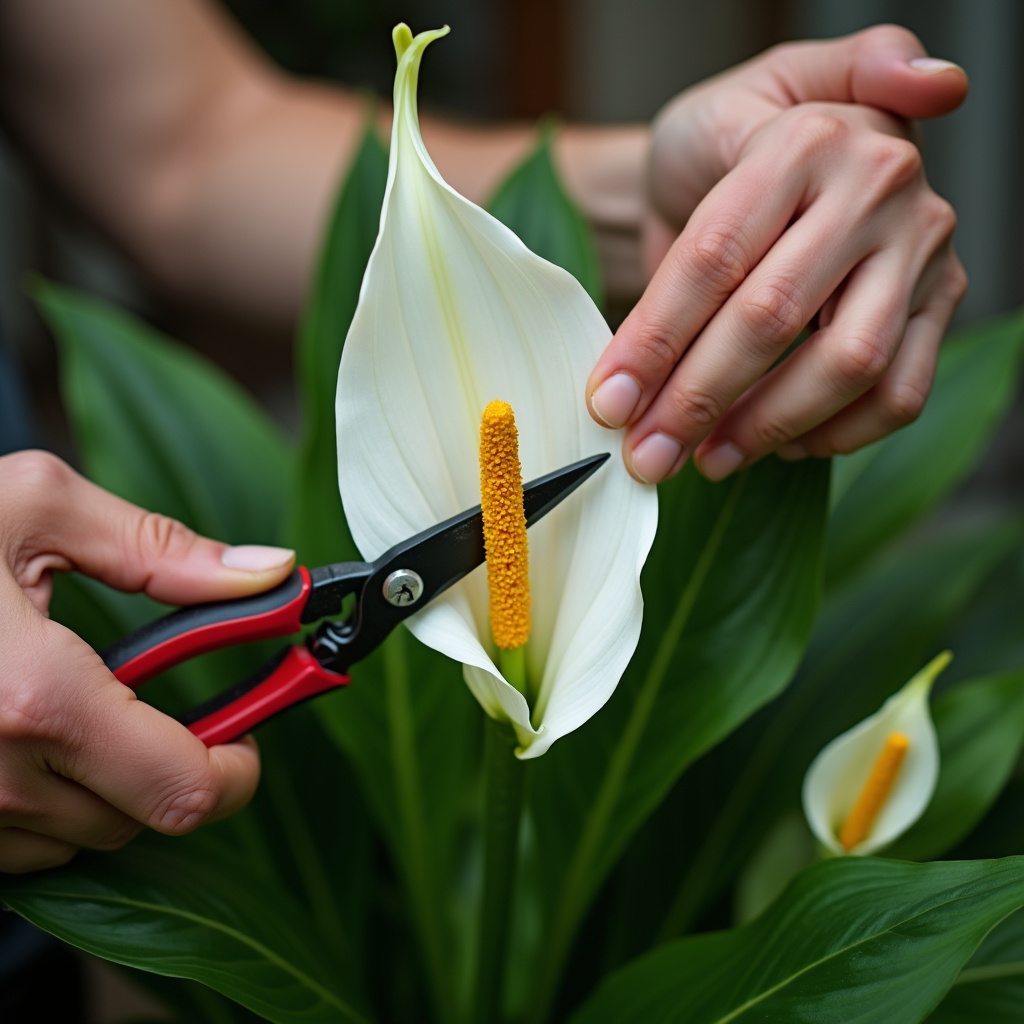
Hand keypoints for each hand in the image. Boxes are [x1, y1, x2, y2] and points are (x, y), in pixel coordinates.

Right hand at [0, 450, 294, 872]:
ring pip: (86, 835)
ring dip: (109, 777)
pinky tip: (25, 732)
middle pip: (146, 817)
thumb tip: (264, 572)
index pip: (185, 790)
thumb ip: (161, 548)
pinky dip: (49, 797)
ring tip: (78, 699)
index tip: (248, 728)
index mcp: (34, 699)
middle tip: (166, 695)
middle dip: (178, 759)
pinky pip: (23, 843)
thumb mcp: (33, 510)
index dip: (238, 765)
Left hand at [586, 25, 968, 482]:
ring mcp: (919, 249)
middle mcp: (879, 188)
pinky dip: (841, 435)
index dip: (658, 339)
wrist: (753, 164)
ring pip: (849, 364)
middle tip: (647, 455)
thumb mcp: (705, 119)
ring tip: (706, 461)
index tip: (610, 402)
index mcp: (808, 139)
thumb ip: (753, 121)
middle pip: (773, 318)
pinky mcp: (940, 299)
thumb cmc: (715, 151)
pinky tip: (781, 446)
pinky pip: (901, 391)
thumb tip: (934, 82)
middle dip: (697, 400)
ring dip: (768, 427)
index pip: (717, 259)